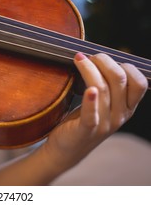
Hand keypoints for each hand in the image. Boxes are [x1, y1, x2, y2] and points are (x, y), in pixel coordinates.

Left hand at [42, 53, 147, 168]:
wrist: (66, 149)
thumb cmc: (82, 119)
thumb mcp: (103, 103)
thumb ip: (108, 85)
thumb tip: (99, 56)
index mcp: (127, 108)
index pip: (139, 82)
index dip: (124, 65)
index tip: (105, 59)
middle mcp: (120, 116)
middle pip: (120, 80)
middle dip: (104, 61)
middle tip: (87, 55)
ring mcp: (104, 124)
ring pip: (103, 89)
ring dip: (89, 69)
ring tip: (78, 59)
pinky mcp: (86, 131)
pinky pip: (92, 115)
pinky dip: (91, 101)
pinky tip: (89, 90)